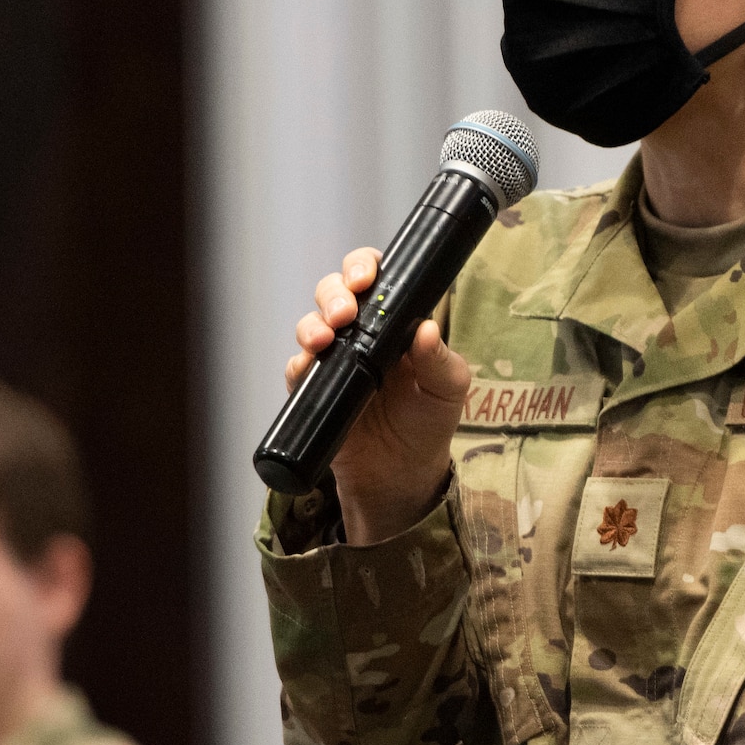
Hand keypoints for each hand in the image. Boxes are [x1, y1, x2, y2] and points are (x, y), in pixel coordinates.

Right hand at [288, 247, 472, 543]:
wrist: (401, 477)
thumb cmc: (429, 424)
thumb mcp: (448, 391)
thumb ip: (440, 361)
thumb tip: (426, 329)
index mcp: (395, 322)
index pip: (376, 279)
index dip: (364, 268)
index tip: (365, 279)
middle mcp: (361, 333)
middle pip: (335, 293)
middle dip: (334, 294)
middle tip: (344, 312)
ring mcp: (334, 360)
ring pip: (312, 324)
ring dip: (312, 325)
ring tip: (324, 339)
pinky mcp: (314, 390)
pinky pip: (296, 369)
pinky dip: (298, 364)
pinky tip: (307, 368)